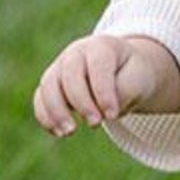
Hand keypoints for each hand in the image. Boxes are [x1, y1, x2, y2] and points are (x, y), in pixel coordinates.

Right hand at [32, 34, 179, 137]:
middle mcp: (76, 53)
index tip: (112, 116)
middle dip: (81, 102)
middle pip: (70, 74)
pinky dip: (46, 116)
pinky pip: (40, 99)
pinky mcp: (51, 84)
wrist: (124, 71)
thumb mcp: (139, 80)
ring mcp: (60, 67)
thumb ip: (124, 92)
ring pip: (49, 86)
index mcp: (101, 46)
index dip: (103, 92)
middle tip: (96, 124)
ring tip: (69, 132)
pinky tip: (58, 133)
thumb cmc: (132, 74)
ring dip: (56, 111)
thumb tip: (101, 112)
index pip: (98, 66)